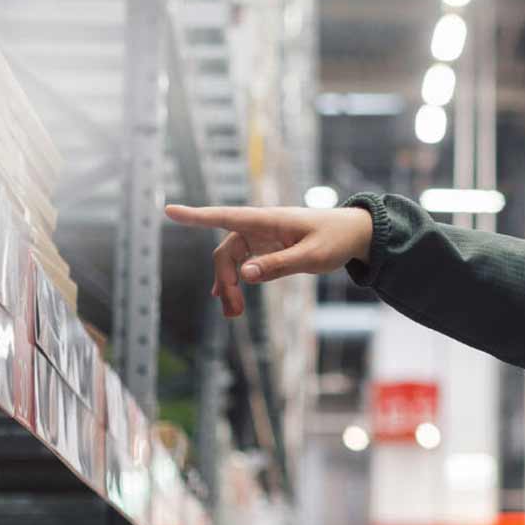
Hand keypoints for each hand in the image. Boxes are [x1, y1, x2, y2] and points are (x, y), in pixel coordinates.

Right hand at [165, 204, 373, 316]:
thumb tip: (244, 274)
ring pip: (234, 260)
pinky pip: (245, 263)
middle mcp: (260, 226)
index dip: (196, 216)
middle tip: (233, 312)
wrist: (356, 234)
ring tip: (233, 314)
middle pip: (226, 252)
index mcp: (268, 220)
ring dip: (230, 285)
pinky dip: (238, 280)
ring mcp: (264, 237)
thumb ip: (279, 264)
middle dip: (225, 280)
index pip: (225, 217)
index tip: (169, 210)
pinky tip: (230, 298)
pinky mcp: (270, 247)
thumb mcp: (312, 255)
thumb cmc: (336, 239)